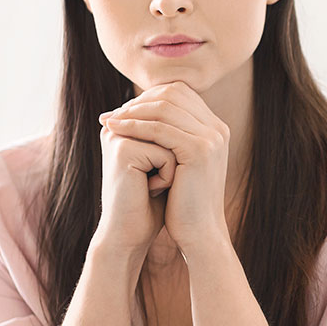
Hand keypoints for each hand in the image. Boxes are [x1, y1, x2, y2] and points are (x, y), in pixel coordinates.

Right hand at [93, 107, 175, 259]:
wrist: (130, 233)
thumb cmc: (152, 201)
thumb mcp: (167, 162)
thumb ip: (174, 134)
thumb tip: (198, 109)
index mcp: (128, 123)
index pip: (172, 115)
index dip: (182, 144)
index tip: (171, 169)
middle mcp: (121, 124)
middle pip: (173, 124)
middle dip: (178, 154)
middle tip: (162, 180)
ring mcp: (119, 135)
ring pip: (172, 138)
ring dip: (175, 165)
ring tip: (157, 184)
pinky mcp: (122, 150)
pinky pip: (166, 154)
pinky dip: (168, 176)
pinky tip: (149, 191)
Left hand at [100, 82, 231, 255]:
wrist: (199, 232)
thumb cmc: (184, 202)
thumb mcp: (180, 163)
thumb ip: (171, 137)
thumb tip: (141, 114)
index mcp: (215, 129)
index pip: (179, 93)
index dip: (148, 97)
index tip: (122, 111)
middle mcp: (217, 129)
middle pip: (173, 93)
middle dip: (139, 100)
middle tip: (112, 113)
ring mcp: (211, 138)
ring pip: (164, 108)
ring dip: (131, 111)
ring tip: (108, 121)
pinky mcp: (199, 151)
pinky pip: (159, 129)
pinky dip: (133, 126)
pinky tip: (114, 130)